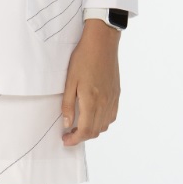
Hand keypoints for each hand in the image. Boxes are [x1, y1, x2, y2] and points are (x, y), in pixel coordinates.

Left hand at [60, 20, 120, 145]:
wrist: (102, 43)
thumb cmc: (84, 58)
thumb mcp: (70, 80)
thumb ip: (68, 104)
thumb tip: (67, 123)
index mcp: (92, 101)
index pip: (85, 130)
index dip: (75, 140)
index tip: (66, 140)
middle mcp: (105, 103)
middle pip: (95, 131)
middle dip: (82, 137)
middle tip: (69, 134)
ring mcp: (113, 99)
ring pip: (105, 125)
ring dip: (92, 130)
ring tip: (80, 125)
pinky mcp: (117, 93)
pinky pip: (112, 116)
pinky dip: (103, 122)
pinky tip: (94, 115)